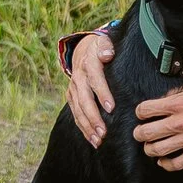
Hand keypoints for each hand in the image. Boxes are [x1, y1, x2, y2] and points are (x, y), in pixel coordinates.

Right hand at [67, 29, 116, 147]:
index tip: (111, 108)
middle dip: (93, 117)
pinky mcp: (71, 97)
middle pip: (84, 100)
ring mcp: (73, 89)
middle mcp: (78, 78)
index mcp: (88, 64)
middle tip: (104, 132)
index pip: (95, 80)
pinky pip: (76, 115)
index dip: (102, 93)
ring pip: (78, 110)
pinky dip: (83, 128)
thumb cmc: (101, 48)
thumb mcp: (104, 42)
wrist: (83, 50)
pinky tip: (92, 140)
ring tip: (99, 140)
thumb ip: (107, 46)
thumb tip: (107, 54)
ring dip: (88, 127)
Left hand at [133, 81, 182, 170]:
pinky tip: (164, 160)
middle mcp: (181, 122)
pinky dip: (165, 164)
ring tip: (152, 146)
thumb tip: (162, 100)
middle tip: (141, 133)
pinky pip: (174, 164)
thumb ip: (177, 94)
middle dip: (139, 133)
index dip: (140, 112)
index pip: (144, 110)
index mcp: (179, 103)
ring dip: (150, 149)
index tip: (143, 115)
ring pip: (156, 150)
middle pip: (145, 132)